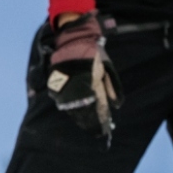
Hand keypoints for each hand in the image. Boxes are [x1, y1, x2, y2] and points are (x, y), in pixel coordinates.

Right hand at [46, 12, 118, 137]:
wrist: (74, 41)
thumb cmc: (94, 55)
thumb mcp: (107, 69)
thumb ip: (112, 86)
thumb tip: (116, 104)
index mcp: (92, 83)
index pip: (98, 106)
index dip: (101, 119)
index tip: (105, 129)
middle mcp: (78, 87)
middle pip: (84, 111)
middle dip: (91, 122)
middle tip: (96, 131)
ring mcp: (65, 87)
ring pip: (72, 108)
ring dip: (80, 117)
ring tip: (86, 125)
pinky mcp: (56, 85)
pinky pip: (63, 102)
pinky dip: (70, 109)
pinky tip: (75, 114)